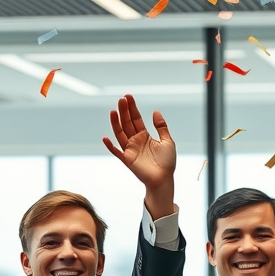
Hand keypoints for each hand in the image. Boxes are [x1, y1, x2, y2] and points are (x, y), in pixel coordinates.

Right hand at [102, 94, 176, 216]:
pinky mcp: (127, 159)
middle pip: (127, 123)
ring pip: (120, 133)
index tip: (128, 96)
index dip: (132, 108)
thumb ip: (161, 127)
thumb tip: (155, 112)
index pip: (136, 119)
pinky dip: (110, 146)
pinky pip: (117, 152)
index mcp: (144, 136)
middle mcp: (135, 141)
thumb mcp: (168, 141)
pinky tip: (106, 138)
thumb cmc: (167, 162)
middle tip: (121, 99)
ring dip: (116, 123)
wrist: (164, 178)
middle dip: (124, 111)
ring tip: (114, 111)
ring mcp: (130, 150)